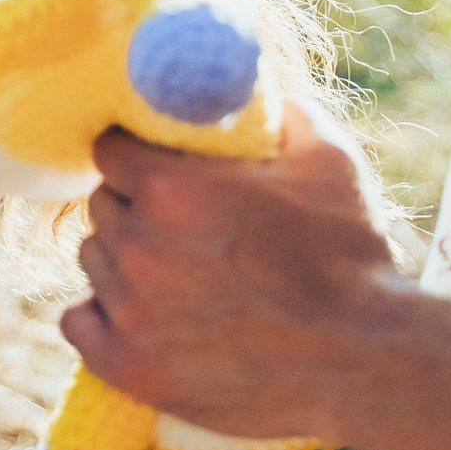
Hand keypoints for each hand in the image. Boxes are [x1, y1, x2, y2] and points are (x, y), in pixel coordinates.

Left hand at [60, 102, 397, 441]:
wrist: (371, 361)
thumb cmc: (350, 255)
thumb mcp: (323, 158)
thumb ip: (269, 112)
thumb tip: (241, 82)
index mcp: (170, 189)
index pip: (110, 149)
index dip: (135, 155)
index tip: (156, 167)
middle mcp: (137, 247)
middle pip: (102, 205)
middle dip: (134, 208)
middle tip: (179, 226)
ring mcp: (129, 312)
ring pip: (94, 261)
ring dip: (124, 262)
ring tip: (179, 276)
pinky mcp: (129, 367)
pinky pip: (79, 322)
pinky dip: (102, 318)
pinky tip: (143, 316)